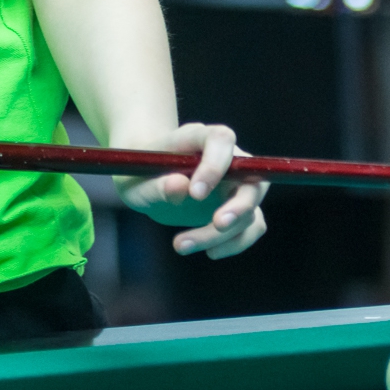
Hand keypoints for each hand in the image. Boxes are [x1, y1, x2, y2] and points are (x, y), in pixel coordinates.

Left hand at [113, 122, 268, 258]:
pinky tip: (209, 251)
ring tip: (181, 245)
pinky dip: (235, 243)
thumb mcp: (137, 180)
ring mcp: (235, 184)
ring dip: (224, 234)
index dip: (216, 165)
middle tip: (217, 225)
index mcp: (198, 137)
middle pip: (252, 178)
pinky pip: (252, 226)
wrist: (144, 180)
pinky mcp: (236, 208)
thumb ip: (157, 185)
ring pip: (250, 210)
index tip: (196, 193)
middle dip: (239, 206)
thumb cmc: (139, 173)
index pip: (221, 140)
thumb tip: (180, 187)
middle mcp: (225, 158)